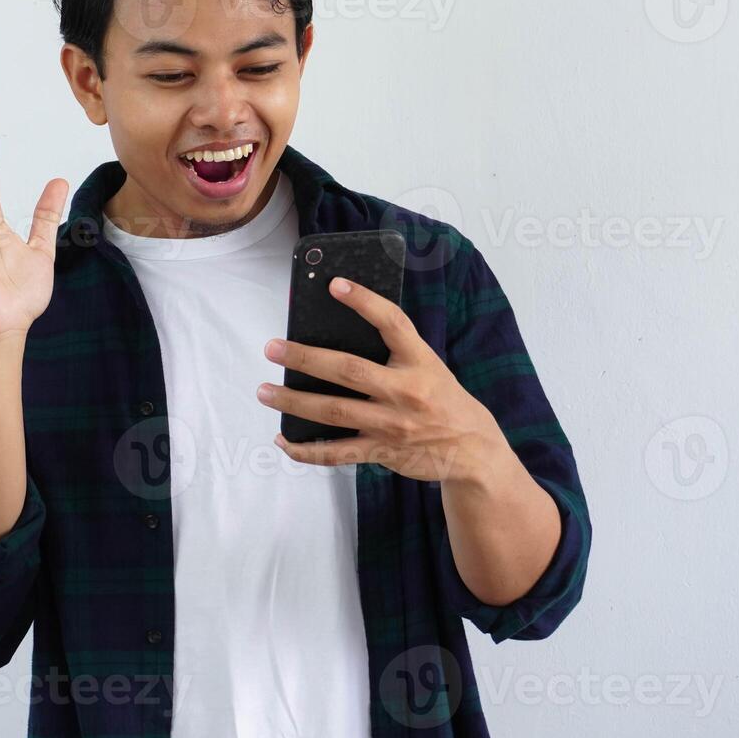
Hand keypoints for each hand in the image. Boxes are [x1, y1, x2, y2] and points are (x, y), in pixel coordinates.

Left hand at [257, 276, 513, 485]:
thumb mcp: (430, 367)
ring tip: (264, 391)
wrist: (474, 451)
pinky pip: (337, 453)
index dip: (364, 301)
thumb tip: (341, 334)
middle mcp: (405, 391)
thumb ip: (395, 353)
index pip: (393, 323)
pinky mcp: (382, 452)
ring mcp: (392, 424)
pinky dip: (306, 449)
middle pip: (348, 370)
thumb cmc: (444, 401)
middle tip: (272, 348)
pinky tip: (283, 440)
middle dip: (305, 358)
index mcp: (420, 362)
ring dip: (294, 401)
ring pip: (334, 411)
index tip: (335, 284)